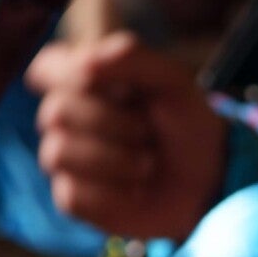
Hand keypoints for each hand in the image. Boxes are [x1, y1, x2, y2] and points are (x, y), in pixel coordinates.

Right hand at [27, 33, 228, 242]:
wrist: (209, 183)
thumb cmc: (187, 126)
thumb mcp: (172, 81)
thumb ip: (133, 57)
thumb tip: (86, 60)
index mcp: (81, 79)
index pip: (48, 67)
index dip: (73, 76)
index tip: (115, 87)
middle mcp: (65, 117)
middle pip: (56, 112)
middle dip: (112, 123)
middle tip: (148, 132)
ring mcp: (66, 158)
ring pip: (58, 153)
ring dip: (115, 160)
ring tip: (148, 164)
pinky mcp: (73, 199)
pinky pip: (72, 194)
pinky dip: (113, 194)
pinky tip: (135, 192)